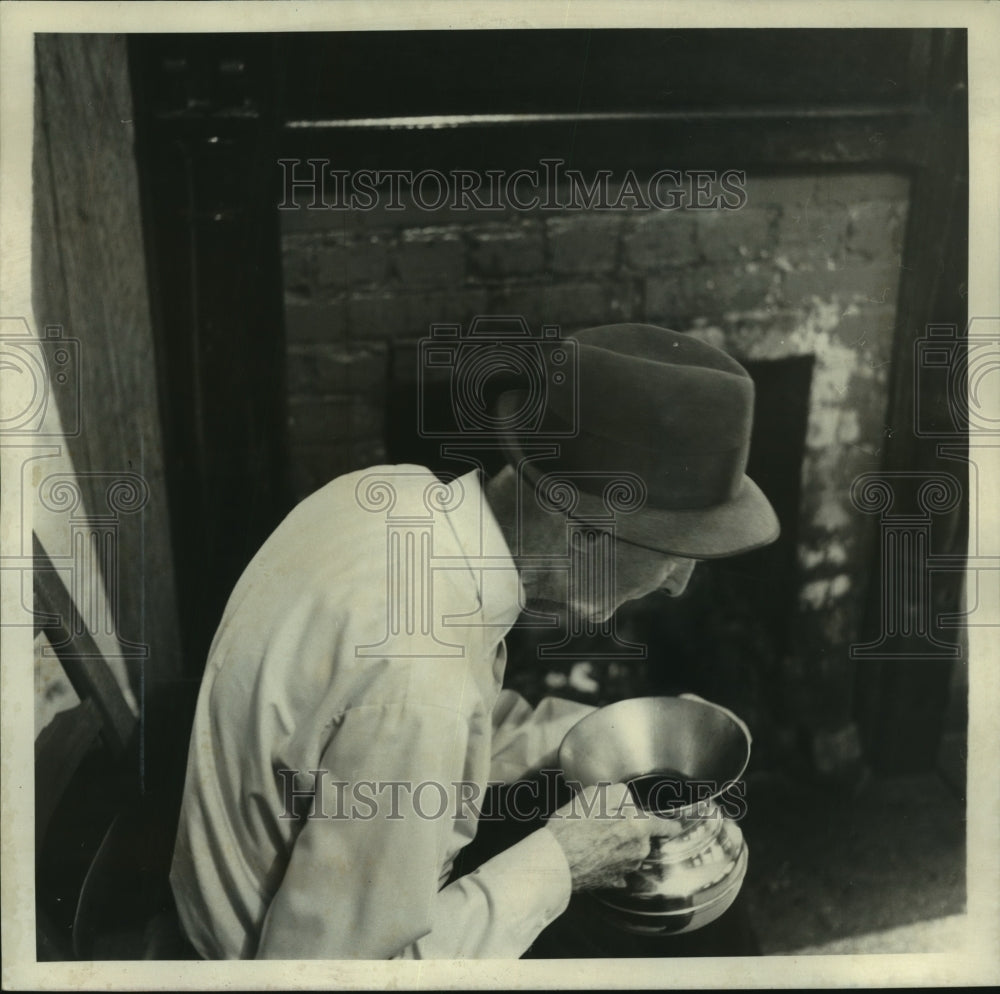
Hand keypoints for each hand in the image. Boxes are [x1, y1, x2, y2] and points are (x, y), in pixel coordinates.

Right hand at [544, 782, 681, 890]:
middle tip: (605, 822)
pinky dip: (610, 860)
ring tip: (593, 837)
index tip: (675, 826)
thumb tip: (628, 801)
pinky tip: (593, 854)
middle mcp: (638, 850)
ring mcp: (626, 869)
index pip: (664, 825)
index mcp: (638, 827)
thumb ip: (620, 793)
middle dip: (629, 828)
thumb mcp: (595, 794)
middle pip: (642, 836)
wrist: (555, 860)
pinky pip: (618, 866)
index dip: (670, 824)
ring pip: (630, 851)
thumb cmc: (573, 827)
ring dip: (619, 844)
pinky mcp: (613, 881)